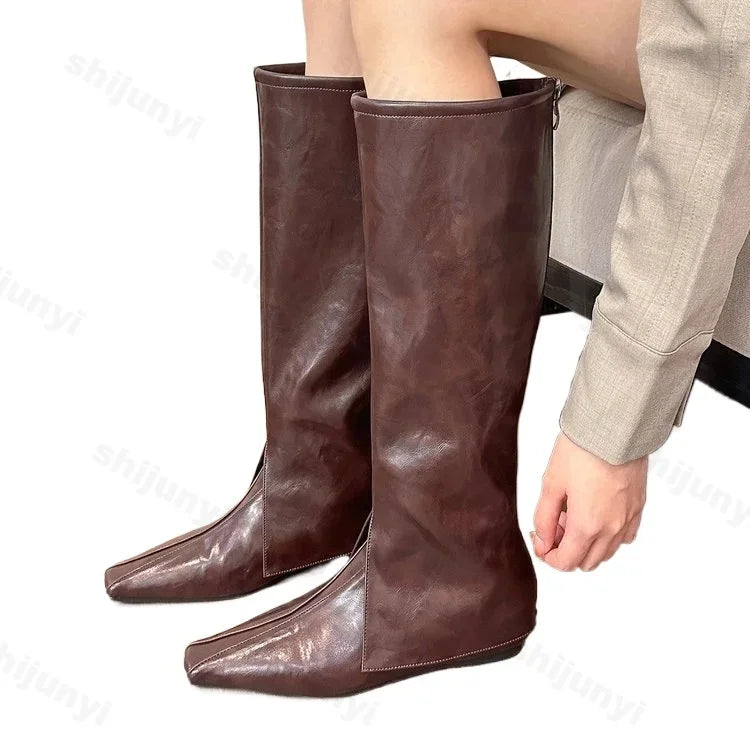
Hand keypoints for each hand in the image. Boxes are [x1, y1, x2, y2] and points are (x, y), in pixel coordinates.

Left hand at [532, 433, 646, 571]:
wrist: (614, 428)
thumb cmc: (582, 450)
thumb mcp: (551, 484)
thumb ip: (544, 519)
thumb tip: (542, 542)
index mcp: (587, 525)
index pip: (567, 562)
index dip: (549, 556)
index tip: (541, 541)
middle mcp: (612, 528)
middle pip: (587, 562)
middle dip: (567, 551)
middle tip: (555, 525)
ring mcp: (628, 519)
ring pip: (607, 552)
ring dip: (587, 544)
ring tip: (574, 516)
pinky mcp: (638, 507)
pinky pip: (624, 537)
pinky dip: (608, 536)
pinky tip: (596, 515)